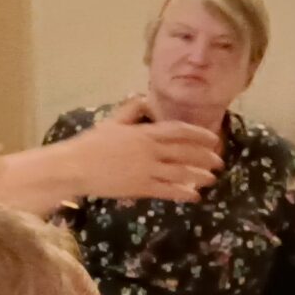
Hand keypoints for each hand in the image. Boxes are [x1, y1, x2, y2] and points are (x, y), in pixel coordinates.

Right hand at [63, 103, 220, 201]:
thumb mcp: (113, 121)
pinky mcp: (140, 188)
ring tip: (211, 179)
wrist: (76, 167)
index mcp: (145, 132)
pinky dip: (183, 193)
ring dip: (198, 176)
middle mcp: (150, 150)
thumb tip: (145, 98)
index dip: (199, 135)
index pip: (179, 131)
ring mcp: (147, 170)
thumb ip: (131, 110)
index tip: (212, 139)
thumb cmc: (92, 143)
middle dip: (205, 157)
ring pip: (180, 173)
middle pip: (185, 153)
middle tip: (218, 162)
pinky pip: (167, 191)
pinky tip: (194, 196)